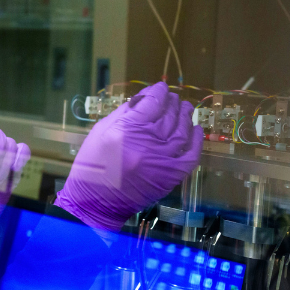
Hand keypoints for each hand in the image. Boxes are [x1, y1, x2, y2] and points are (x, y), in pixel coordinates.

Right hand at [54, 82, 202, 233]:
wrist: (95, 201)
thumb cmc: (93, 164)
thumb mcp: (101, 131)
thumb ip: (123, 113)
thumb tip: (144, 98)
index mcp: (128, 129)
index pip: (152, 102)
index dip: (158, 91)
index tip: (160, 87)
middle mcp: (148, 142)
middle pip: (168, 114)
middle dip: (171, 102)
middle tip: (173, 97)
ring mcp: (162, 160)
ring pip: (182, 131)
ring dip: (185, 116)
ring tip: (185, 108)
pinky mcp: (171, 176)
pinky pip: (190, 155)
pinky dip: (196, 141)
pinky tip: (195, 130)